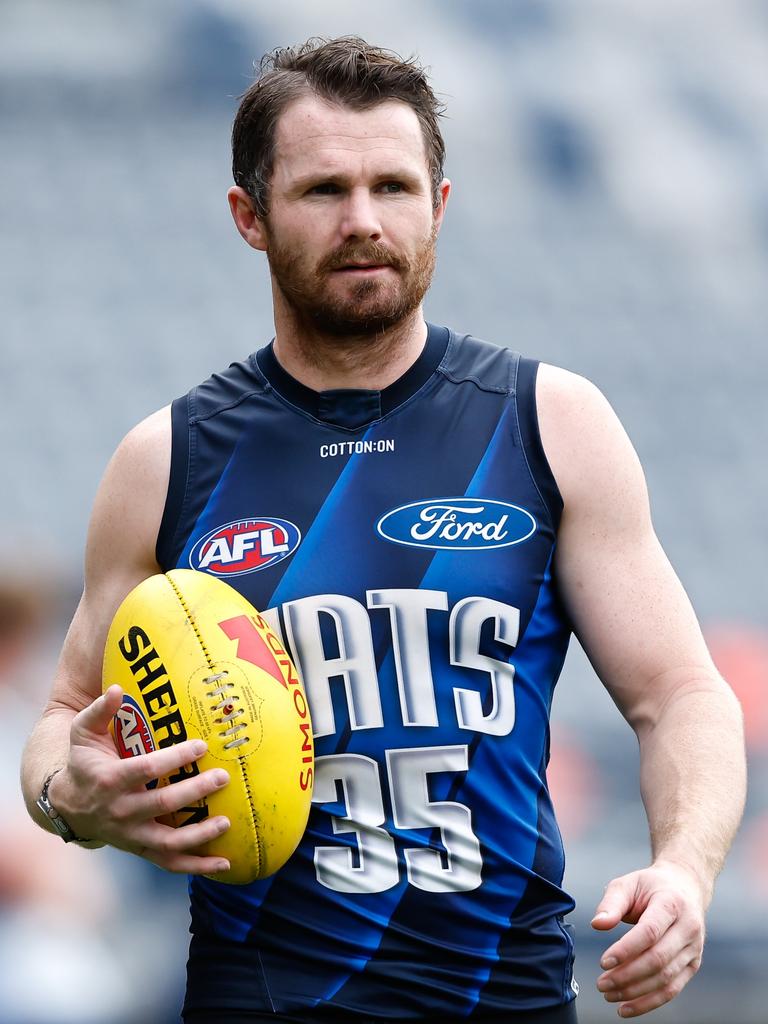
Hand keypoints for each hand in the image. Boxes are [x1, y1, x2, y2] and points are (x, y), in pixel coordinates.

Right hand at [49, 685, 231, 874]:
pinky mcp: (141, 849)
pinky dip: (196, 866)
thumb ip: (99, 711)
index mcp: (110, 780)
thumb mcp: (82, 734)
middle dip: (194, 791)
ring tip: (227, 822)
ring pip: (168, 841)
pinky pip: (170, 863)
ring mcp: (132, 835)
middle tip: (222, 778)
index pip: (146, 769)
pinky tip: (224, 864)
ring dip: (199, 835)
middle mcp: (121, 811)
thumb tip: (116, 688)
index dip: (174, 758)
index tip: (201, 745)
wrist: (69, 807)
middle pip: (162, 805)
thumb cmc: (84, 763)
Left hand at [591, 860, 706, 1016]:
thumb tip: (597, 924)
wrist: (685, 887)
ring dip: (635, 992)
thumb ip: (611, 903)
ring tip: (609, 994)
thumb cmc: (651, 887)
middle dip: (627, 976)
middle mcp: (688, 928)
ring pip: (665, 979)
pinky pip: (672, 990)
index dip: (626, 950)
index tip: (603, 962)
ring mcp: (694, 949)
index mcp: (672, 903)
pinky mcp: (693, 965)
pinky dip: (649, 1002)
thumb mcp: (628, 883)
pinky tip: (626, 1007)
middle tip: (601, 983)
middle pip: (658, 959)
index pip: (649, 932)